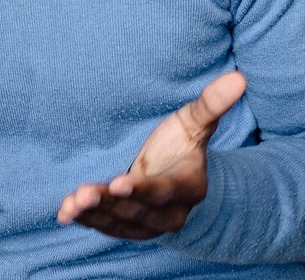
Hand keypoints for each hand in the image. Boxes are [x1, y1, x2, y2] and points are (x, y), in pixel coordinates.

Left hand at [56, 70, 246, 239]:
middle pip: (138, 210)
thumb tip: (239, 78)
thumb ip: (212, 103)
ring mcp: (147, 223)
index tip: (118, 182)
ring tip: (71, 203)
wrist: (174, 170)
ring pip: (119, 222)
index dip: (143, 189)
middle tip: (84, 192)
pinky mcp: (128, 226)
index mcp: (189, 186)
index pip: (164, 190)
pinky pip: (106, 227)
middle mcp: (170, 212)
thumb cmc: (182, 142)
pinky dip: (87, 220)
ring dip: (94, 214)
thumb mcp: (196, 121)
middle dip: (110, 203)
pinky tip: (65, 213)